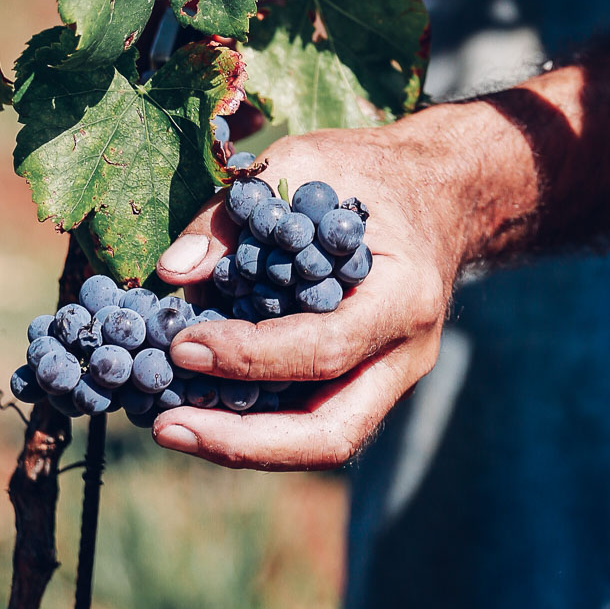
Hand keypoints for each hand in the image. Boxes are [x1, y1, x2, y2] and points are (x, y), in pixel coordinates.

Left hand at [152, 121, 466, 469]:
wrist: (441, 192)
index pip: (324, 350)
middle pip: (331, 434)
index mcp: (404, 298)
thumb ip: (238, 211)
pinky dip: (257, 422)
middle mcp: (406, 354)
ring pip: (322, 441)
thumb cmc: (371, 173)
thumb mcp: (308, 163)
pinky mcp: (369, 382)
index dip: (248, 357)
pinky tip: (202, 405)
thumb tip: (172, 271)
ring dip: (244, 445)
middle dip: (244, 442)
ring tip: (172, 426)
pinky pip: (313, 418)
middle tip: (168, 427)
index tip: (182, 344)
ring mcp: (392, 377)